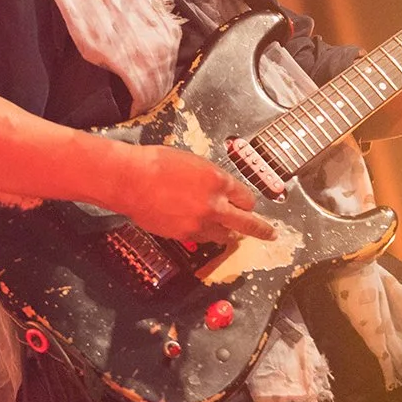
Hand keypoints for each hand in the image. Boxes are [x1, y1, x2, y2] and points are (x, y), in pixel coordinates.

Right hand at [118, 143, 276, 244]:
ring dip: (227, 231)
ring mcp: (200, 222)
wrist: (132, 180)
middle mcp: (214, 204)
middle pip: (246, 223)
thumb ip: (211, 178)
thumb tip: (218, 190)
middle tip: (270, 233)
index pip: (245, 197)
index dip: (247, 201)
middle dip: (261, 229)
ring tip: (227, 230)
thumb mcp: (193, 162)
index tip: (249, 204)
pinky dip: (205, 234)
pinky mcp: (185, 235)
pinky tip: (200, 228)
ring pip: (225, 235)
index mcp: (218, 180)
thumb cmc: (157, 163)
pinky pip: (204, 239)